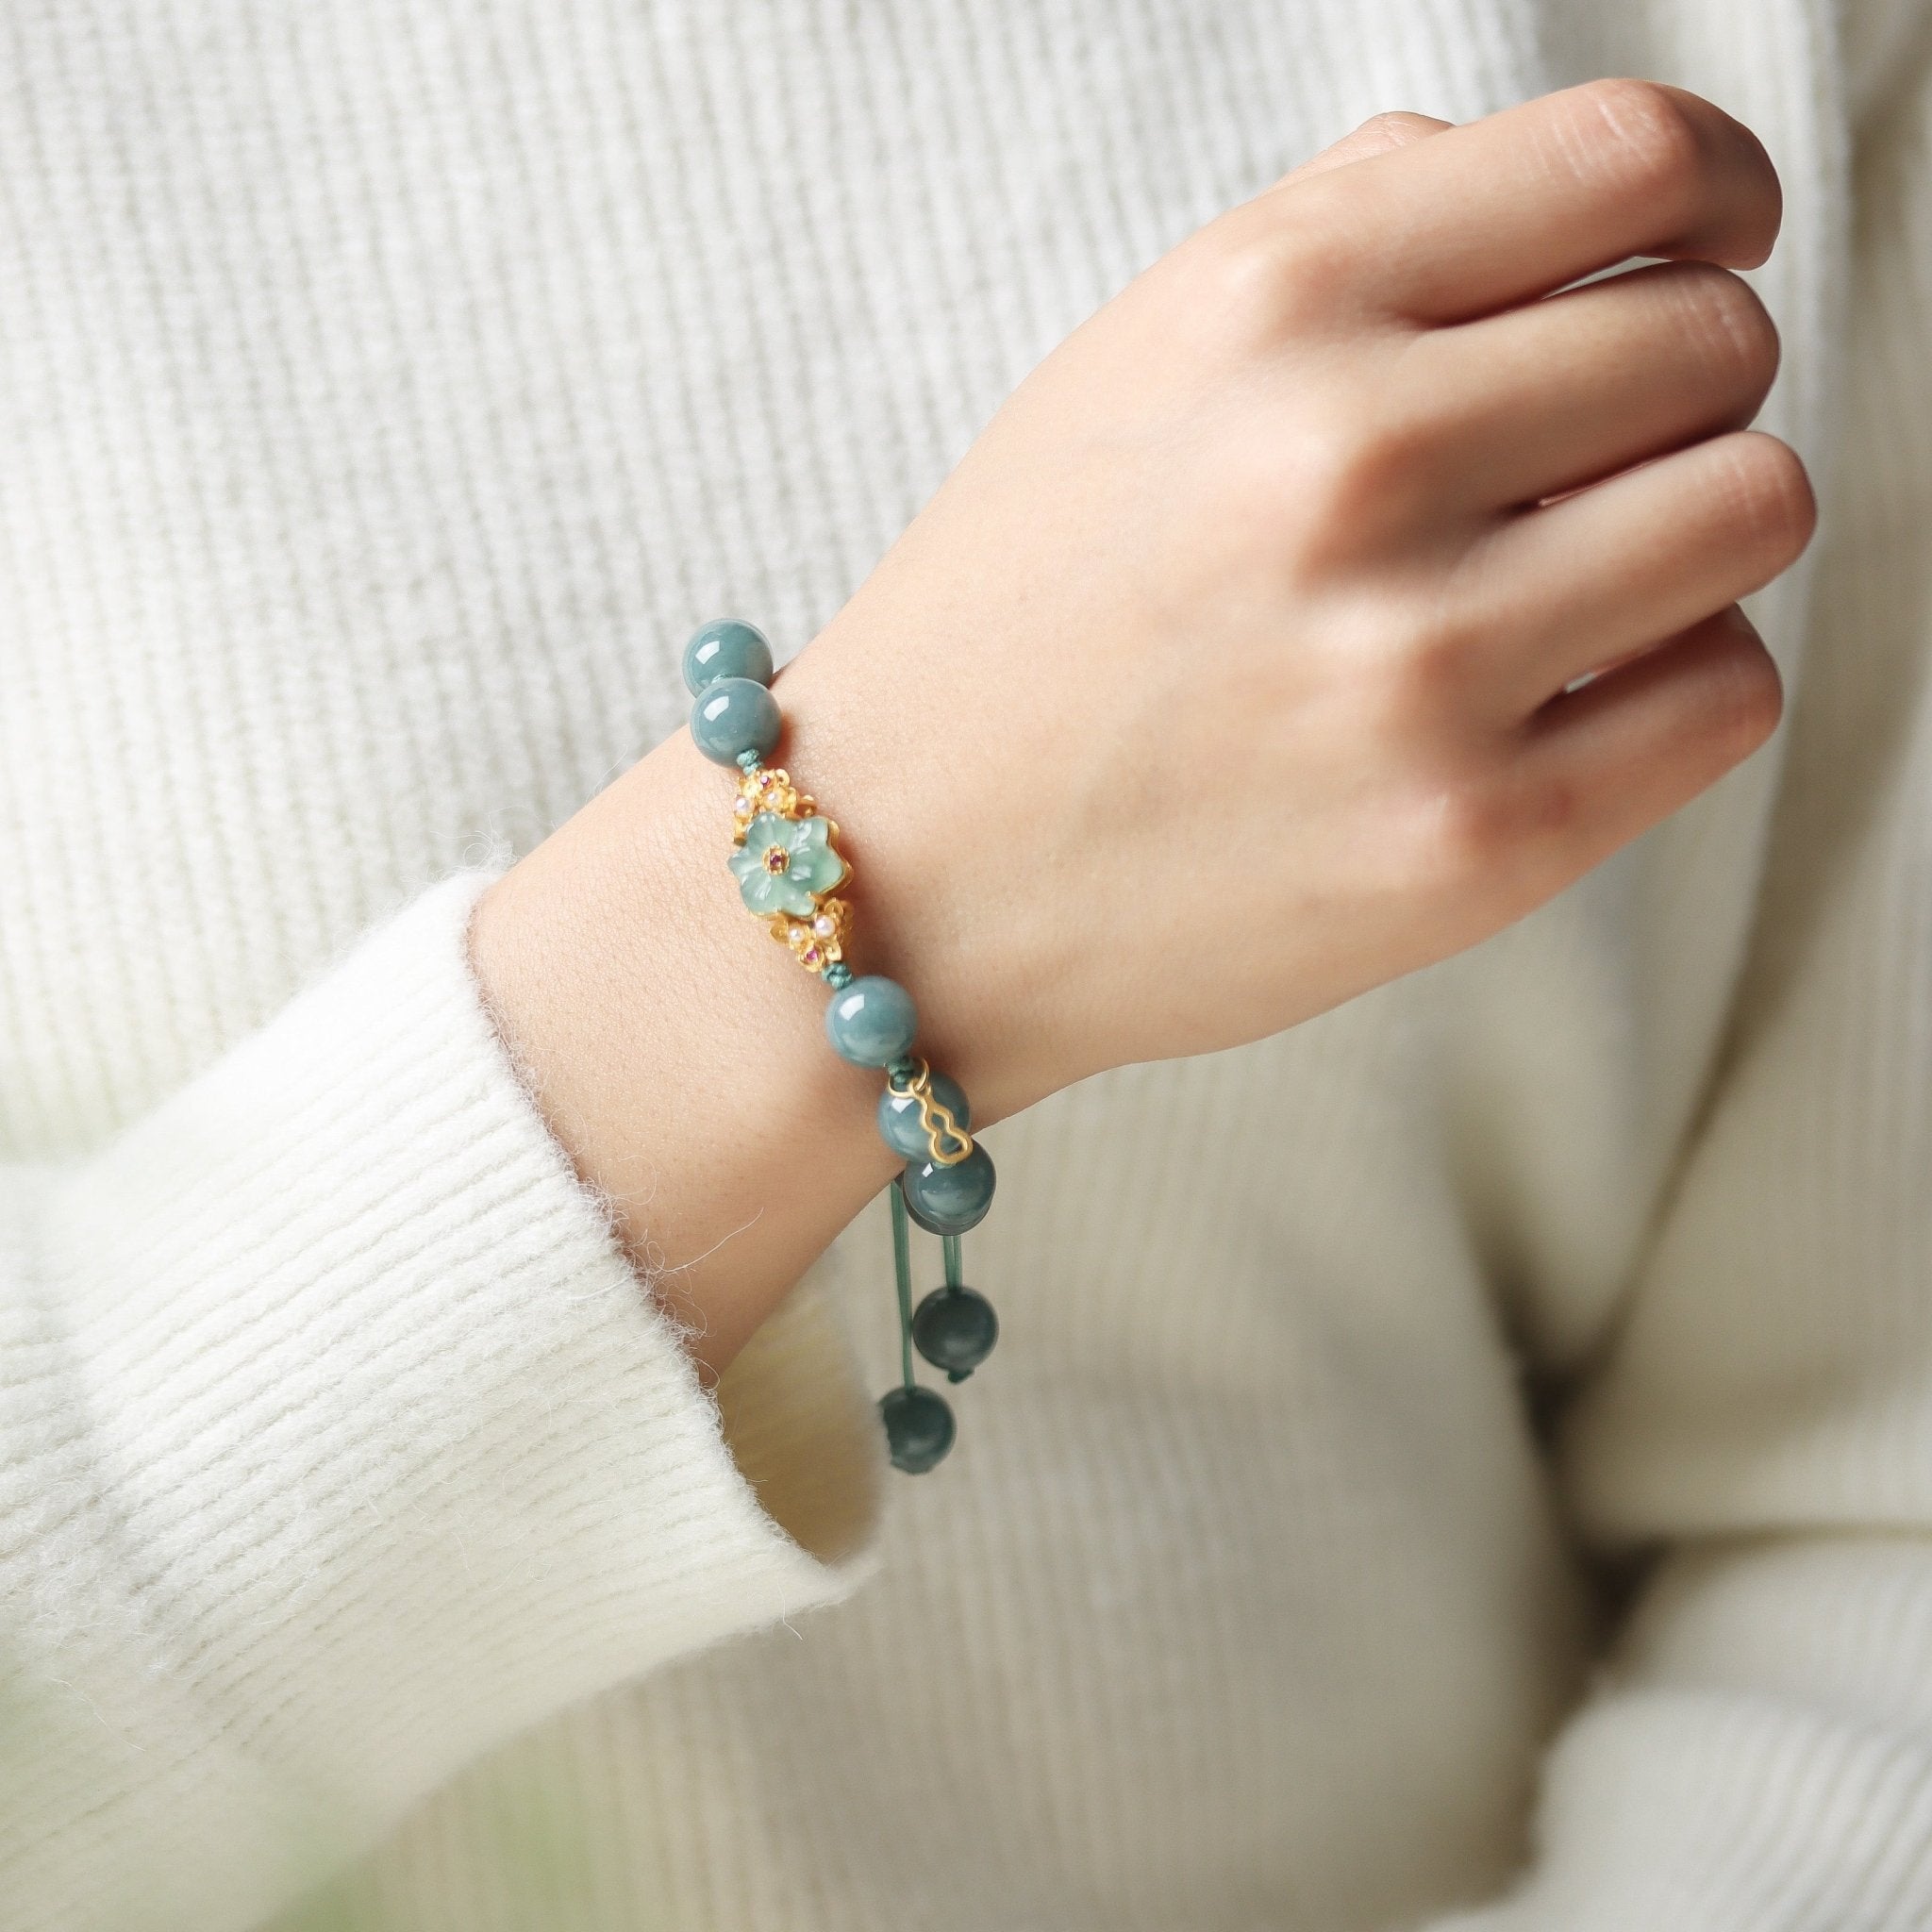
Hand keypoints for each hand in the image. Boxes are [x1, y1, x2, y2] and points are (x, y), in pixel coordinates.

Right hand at [779, 81, 1810, 1117]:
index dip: (1713, 191)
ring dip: (1690, 533)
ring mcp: (1415, 665)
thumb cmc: (1012, 624)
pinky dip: (1676, 681)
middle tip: (1583, 462)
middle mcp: (1348, 464)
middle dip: (1675, 387)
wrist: (902, 878)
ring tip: (1572, 584)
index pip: (1632, 159)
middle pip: (1716, 338)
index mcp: (1266, 307)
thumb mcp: (1127, 364)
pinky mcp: (1469, 842)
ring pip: (1751, 509)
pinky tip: (1566, 696)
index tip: (1708, 242)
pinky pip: (1726, 696)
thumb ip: (1344, 236)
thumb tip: (1570, 201)